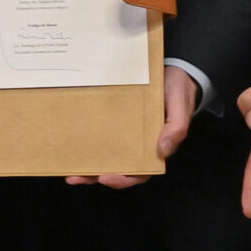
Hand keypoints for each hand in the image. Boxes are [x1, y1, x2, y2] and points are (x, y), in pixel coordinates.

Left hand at [69, 67, 195, 190]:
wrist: (176, 71)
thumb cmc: (179, 90)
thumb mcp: (181, 107)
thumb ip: (176, 128)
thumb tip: (163, 151)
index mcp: (156, 148)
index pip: (140, 172)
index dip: (123, 179)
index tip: (105, 177)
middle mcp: (140, 145)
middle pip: (118, 168)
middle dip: (96, 176)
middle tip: (76, 177)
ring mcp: (128, 135)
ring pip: (107, 156)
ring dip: (88, 167)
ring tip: (69, 172)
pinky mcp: (118, 122)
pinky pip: (103, 136)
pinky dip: (89, 144)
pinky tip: (74, 146)